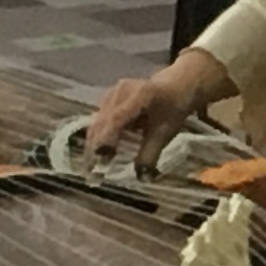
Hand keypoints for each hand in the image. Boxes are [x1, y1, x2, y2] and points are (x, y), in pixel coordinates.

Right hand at [84, 62, 218, 167]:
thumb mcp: (166, 132)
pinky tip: (99, 154)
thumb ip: (151, 154)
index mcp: (140, 95)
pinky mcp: (107, 99)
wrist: (174, 87)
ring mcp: (111, 94)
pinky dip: (98, 137)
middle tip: (92, 173)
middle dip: (95, 147)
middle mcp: (121, 91)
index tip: (100, 160)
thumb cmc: (172, 109)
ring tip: (92, 168)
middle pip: (102, 121)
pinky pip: (99, 120)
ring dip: (93, 144)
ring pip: (97, 122)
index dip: (107, 139)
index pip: (117, 119)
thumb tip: (141, 178)